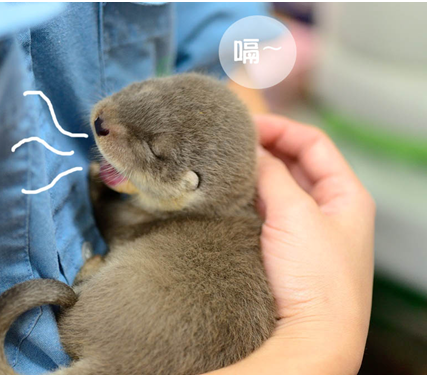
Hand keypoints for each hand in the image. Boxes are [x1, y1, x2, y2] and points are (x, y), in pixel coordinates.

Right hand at [209, 114, 374, 373]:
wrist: (311, 336)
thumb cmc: (318, 278)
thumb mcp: (296, 214)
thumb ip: (272, 175)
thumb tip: (250, 148)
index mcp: (346, 195)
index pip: (314, 144)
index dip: (281, 129)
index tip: (246, 125)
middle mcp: (327, 210)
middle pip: (294, 165)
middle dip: (264, 151)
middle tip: (228, 144)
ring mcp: (304, 231)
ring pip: (276, 189)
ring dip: (253, 177)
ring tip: (223, 167)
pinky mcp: (282, 250)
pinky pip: (264, 214)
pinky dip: (247, 201)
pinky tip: (227, 197)